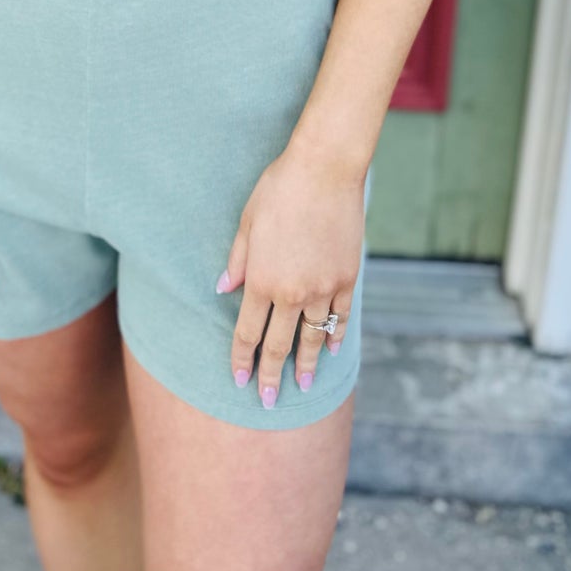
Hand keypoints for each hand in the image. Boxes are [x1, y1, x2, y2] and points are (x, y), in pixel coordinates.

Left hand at [216, 143, 362, 407]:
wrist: (324, 170)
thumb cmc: (279, 189)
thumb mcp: (247, 222)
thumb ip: (238, 261)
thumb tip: (224, 289)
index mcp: (261, 279)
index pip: (248, 332)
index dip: (243, 359)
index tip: (240, 380)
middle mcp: (292, 291)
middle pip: (279, 344)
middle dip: (271, 375)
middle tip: (268, 400)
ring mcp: (322, 287)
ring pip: (313, 337)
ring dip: (308, 365)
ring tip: (305, 386)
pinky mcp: (347, 277)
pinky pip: (340, 316)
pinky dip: (336, 335)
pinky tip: (333, 350)